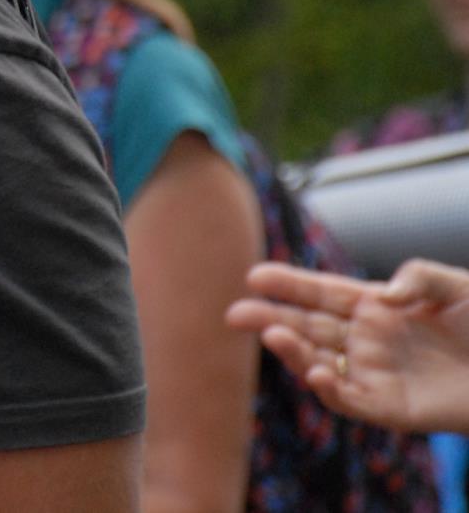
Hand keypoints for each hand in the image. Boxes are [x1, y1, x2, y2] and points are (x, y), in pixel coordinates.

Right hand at [225, 258, 468, 432]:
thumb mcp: (458, 286)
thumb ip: (419, 277)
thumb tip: (382, 297)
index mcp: (376, 307)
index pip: (321, 293)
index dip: (288, 284)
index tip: (255, 275)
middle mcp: (366, 340)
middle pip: (307, 328)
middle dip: (269, 319)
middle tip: (236, 313)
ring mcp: (374, 374)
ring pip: (319, 363)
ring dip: (292, 352)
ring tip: (272, 336)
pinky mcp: (389, 408)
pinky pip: (350, 401)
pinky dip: (330, 391)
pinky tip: (318, 374)